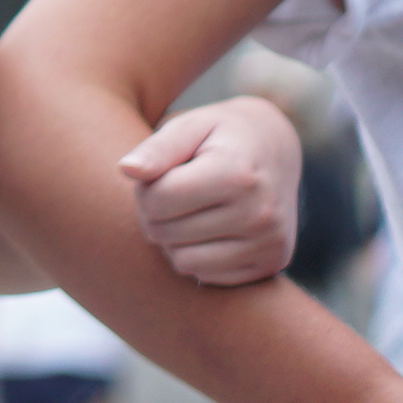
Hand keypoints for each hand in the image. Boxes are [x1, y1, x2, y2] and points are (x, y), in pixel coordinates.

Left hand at [120, 94, 302, 284]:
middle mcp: (260, 214)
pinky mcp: (272, 266)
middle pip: (165, 233)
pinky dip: (197, 256)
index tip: (159, 173)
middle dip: (155, 213)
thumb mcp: (189, 125)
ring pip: (183, 263)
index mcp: (237, 175)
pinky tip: (208, 230)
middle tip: (171, 192)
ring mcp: (270, 244)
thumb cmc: (220, 134)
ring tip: (187, 210)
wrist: (276, 148)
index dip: (144, 188)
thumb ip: (157, 149)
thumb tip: (126, 169)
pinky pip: (208, 277)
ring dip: (173, 239)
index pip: (157, 200)